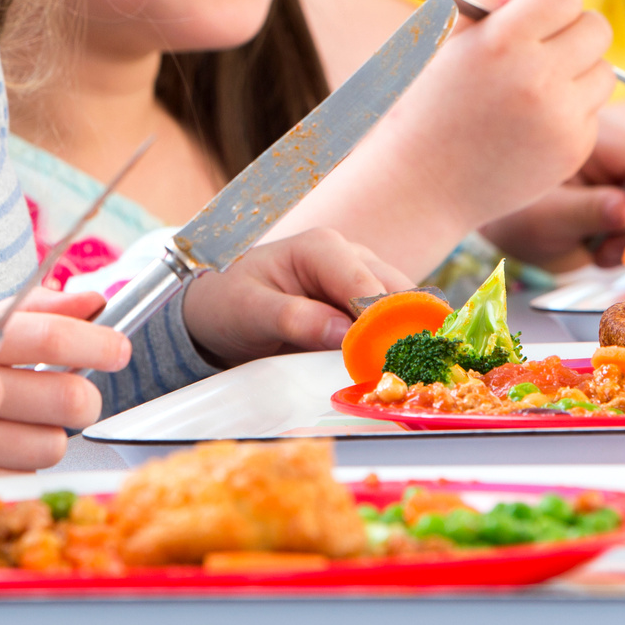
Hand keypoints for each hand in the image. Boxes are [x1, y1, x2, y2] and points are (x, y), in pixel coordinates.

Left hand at [181, 229, 408, 366]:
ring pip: (404, 308)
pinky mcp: (366, 306)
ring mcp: (363, 280)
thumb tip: (344, 333)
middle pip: (397, 293)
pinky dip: (397, 346)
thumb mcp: (249, 311)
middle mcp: (351, 257)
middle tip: (403, 374)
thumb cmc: (230, 302)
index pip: (366, 286)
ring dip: (404, 341)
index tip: (387, 361)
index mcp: (322, 248)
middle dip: (403, 332)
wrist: (219, 309)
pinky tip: (396, 372)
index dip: (382, 324)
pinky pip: (394, 324)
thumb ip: (294, 319)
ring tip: (402, 377)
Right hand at [273, 0, 615, 278]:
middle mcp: (537, 78)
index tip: (530, 21)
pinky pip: (594, 113)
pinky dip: (571, 113)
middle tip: (540, 52)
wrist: (416, 183)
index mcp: (502, 41)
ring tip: (533, 91)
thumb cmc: (425, 102)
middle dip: (572, 33)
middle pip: (597, 28)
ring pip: (604, 71)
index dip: (549, 5)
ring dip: (578, 73)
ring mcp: (559, 119)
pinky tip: (531, 125)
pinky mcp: (572, 151)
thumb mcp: (443, 37)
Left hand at [479, 114, 624, 270]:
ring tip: (593, 250)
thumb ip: (585, 212)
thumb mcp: (542, 215)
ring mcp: (619, 179)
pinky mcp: (618, 200)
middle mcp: (616, 155)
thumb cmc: (508, 209)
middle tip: (608, 253)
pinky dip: (623, 243)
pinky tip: (594, 247)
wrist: (488, 212)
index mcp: (598, 141)